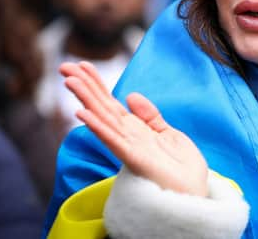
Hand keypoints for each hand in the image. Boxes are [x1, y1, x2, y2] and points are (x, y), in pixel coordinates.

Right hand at [59, 61, 208, 196]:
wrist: (193, 192)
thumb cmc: (182, 168)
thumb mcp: (169, 133)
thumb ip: (150, 115)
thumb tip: (130, 95)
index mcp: (135, 129)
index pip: (111, 102)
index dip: (97, 83)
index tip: (82, 64)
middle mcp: (127, 136)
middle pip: (102, 106)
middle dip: (84, 86)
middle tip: (64, 66)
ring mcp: (128, 147)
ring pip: (103, 118)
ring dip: (85, 99)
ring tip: (69, 81)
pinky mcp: (134, 158)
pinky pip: (113, 140)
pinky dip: (97, 126)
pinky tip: (82, 114)